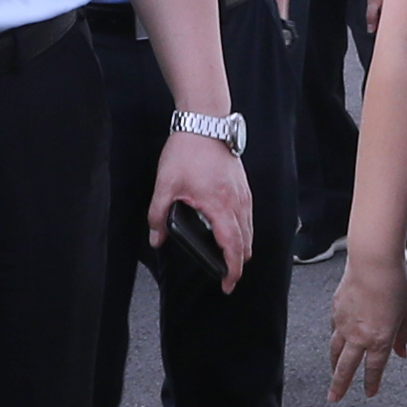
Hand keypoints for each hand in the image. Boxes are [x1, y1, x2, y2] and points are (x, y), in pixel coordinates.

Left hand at [152, 130, 253, 291]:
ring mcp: (243, 194)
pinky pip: (248, 216)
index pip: (233, 247)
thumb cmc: (187, 151)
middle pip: (246, 243)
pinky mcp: (243, 187)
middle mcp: (237, 202)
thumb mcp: (165, 185)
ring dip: (242, 248)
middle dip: (238, 264)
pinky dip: (244, 231)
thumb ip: (158, 215)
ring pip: (250, 230)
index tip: (227, 284)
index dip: (232, 270)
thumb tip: (156, 238)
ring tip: (229, 259)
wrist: (204, 122)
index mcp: (220, 205)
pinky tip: (231, 232)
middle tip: (227, 277)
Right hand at [324, 235, 406, 398]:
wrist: (373, 263)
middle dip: (339, 386)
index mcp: (380, 340)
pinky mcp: (335, 311)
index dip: (371, 383)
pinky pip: (334, 330)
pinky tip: (336, 342)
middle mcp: (359, 336)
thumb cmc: (395, 284)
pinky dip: (335, 339)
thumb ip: (403, 336)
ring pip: (335, 351)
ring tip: (332, 375)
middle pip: (346, 368)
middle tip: (334, 398)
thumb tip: (402, 352)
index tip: (369, 393)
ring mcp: (344, 324)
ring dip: (333, 366)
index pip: (374, 369)